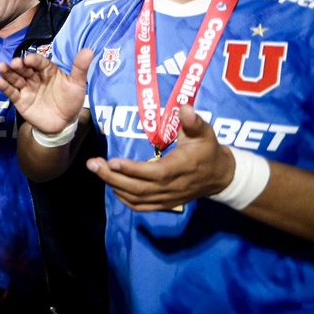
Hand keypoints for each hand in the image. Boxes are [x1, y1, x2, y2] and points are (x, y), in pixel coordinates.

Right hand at [0, 48, 92, 133]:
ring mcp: (26, 88)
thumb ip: (80, 68)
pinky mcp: (20, 100)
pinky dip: (4, 86)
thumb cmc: (71, 101)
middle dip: (18, 65)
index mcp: (48, 71)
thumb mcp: (77, 84)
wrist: (64, 123)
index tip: (29, 60)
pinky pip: (11, 92)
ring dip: (7, 72)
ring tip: (1, 67)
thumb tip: (90, 50)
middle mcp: (35, 77)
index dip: (33, 60)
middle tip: (14, 63)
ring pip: (15, 78)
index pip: (39, 62)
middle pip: (24, 69)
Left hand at [85, 104, 235, 210]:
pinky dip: (123, 198)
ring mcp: (168, 198)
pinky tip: (111, 185)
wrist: (220, 176)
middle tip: (92, 163)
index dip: (133, 170)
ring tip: (96, 169)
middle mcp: (173, 186)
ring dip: (113, 185)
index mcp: (182, 168)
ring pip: (137, 198)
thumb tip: (185, 107)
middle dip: (113, 177)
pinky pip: (141, 206)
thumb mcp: (205, 132)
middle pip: (139, 188)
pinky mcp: (164, 204)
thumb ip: (194, 121)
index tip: (112, 161)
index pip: (155, 173)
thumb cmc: (208, 150)